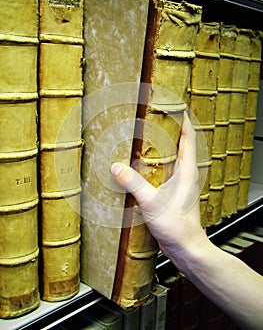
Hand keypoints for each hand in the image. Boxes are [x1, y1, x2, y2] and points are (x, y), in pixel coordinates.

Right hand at [111, 112, 206, 265]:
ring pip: (174, 156)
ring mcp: (180, 183)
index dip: (182, 119)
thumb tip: (116, 167)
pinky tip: (145, 164)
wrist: (186, 247)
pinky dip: (159, 161)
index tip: (172, 105)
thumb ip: (133, 183)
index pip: (188, 136)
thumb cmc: (177, 226)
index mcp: (187, 170)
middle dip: (170, 128)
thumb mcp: (151, 202)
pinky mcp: (174, 192)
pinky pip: (167, 169)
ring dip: (164, 145)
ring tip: (147, 135)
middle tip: (153, 117)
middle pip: (181, 143)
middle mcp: (186, 173)